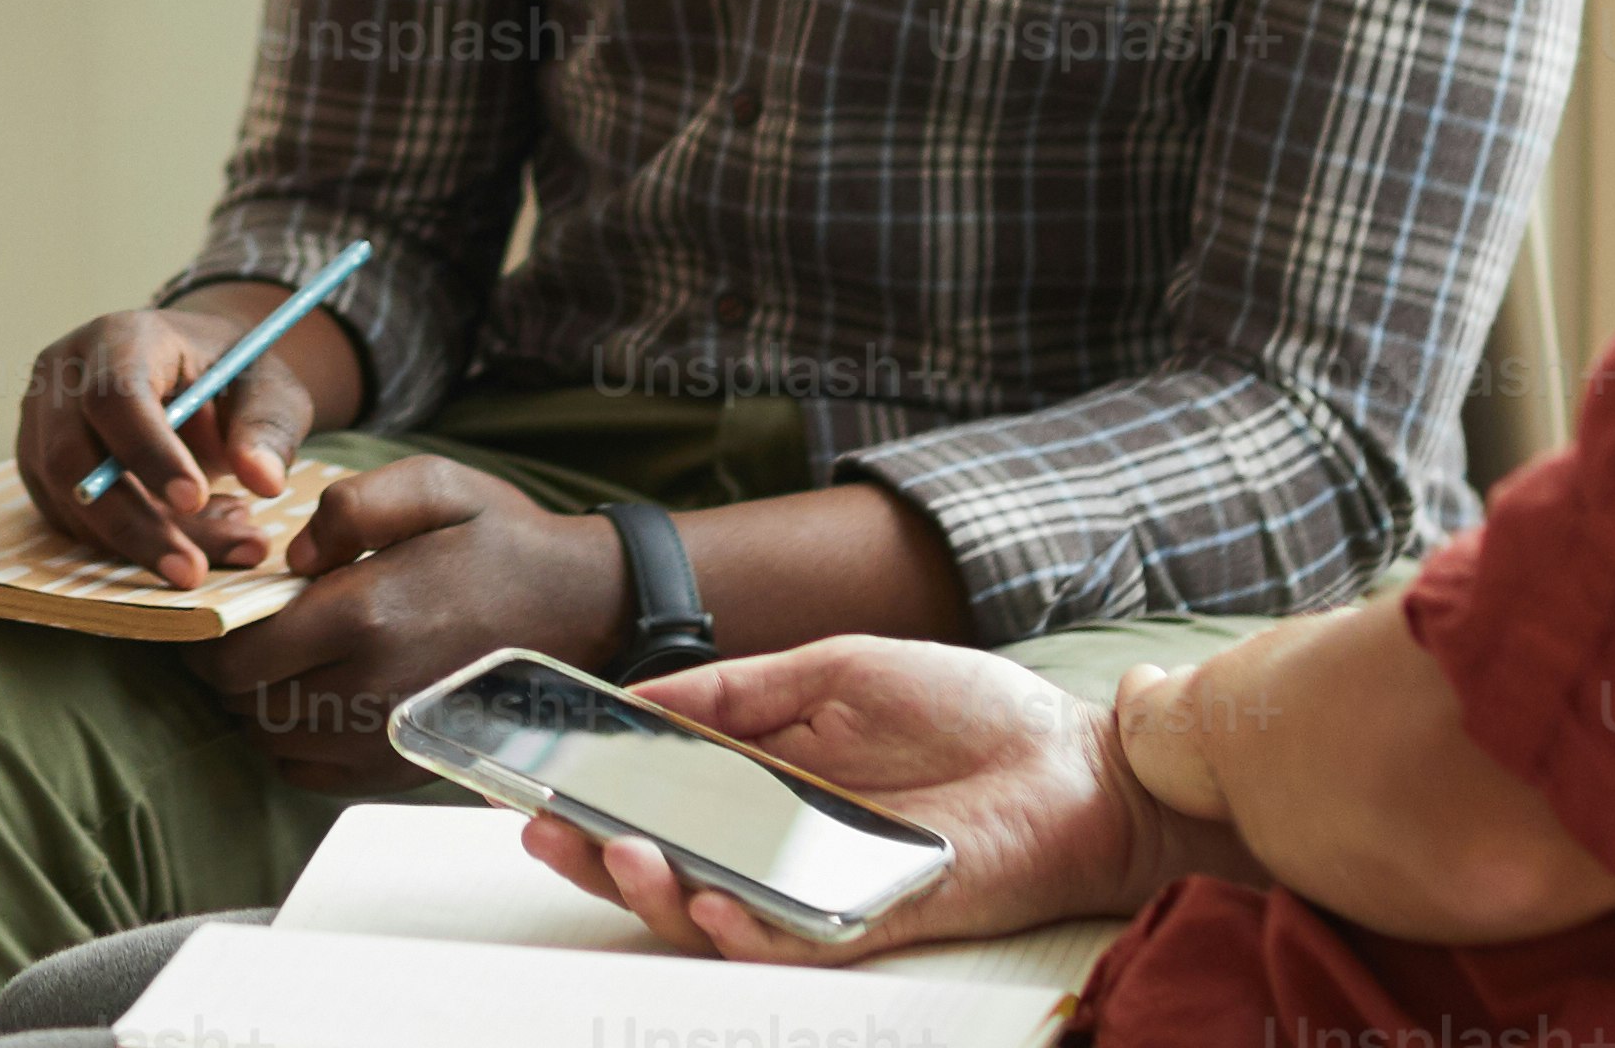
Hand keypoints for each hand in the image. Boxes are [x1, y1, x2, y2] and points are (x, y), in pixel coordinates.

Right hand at [8, 294, 339, 587]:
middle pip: (73, 459)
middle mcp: (63, 376)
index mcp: (119, 337)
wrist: (196, 375)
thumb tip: (265, 481)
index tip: (195, 499)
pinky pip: (72, 523)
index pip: (115, 395)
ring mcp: (41, 423)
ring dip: (143, 540)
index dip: (148, 451)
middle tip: (194, 571)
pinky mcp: (41, 467)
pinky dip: (130, 544)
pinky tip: (193, 534)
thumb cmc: (232, 376)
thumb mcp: (268, 388)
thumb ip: (268, 429)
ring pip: (71, 502)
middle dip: (135, 525)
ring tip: (225, 539)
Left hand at [202, 461, 621, 791]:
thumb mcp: (434, 484)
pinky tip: (304, 702)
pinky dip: (291, 744)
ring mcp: (392, 736)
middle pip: (251, 705)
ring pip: (278, 742)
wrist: (583, 608)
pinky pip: (316, 773)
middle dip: (228, 673)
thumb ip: (350, 505)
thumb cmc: (502, 539)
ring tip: (268, 665)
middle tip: (231, 638)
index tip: (207, 616)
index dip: (206, 642)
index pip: (242, 655)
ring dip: (257, 708)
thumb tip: (292, 555)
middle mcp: (373, 686)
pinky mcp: (409, 762)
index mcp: (367, 613)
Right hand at [512, 639, 1180, 963]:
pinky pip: (794, 944)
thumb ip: (742, 689)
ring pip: (717, 916)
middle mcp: (786, 842)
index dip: (597, 794)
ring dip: (659, 894)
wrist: (1079, 762)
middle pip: (672, 867)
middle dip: (598, 856)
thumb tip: (645, 698)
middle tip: (547, 835)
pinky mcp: (873, 921)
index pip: (664, 797)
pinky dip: (745, 931)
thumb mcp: (837, 669)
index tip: (535, 780)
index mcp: (770, 779)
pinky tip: (711, 904)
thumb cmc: (974, 713)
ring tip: (621, 856)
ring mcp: (825, 887)